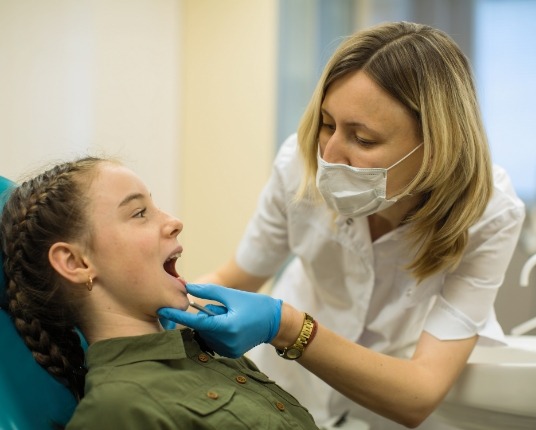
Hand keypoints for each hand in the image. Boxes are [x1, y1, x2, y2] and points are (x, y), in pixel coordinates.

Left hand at [158, 283, 281, 357]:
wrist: (274, 322)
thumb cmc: (254, 305)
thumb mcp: (232, 295)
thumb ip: (208, 292)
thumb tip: (187, 288)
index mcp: (226, 327)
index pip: (195, 321)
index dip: (177, 315)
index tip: (161, 310)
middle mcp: (226, 342)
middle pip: (201, 326)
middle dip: (206, 315)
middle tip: (224, 308)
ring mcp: (228, 350)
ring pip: (206, 334)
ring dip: (212, 324)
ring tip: (230, 317)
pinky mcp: (230, 353)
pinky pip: (214, 340)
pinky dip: (217, 331)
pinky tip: (232, 326)